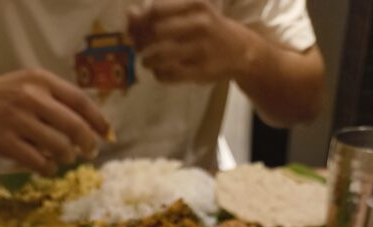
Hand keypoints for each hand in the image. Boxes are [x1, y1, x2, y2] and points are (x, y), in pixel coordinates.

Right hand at [0, 69, 110, 174]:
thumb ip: (62, 100)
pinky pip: (38, 162)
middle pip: (73, 126)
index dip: (98, 120)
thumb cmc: (11, 95)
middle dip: (87, 143)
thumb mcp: (34, 85)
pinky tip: (48, 167)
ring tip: (66, 157)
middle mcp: (30, 97)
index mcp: (42, 80)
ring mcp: (17, 120)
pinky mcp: (6, 142)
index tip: (108, 134)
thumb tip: (97, 126)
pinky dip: (49, 168)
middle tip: (90, 152)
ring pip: (58, 146)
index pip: (79, 100)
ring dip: (68, 157)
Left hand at [128, 0, 245, 83]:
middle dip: (140, 42)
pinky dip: (158, 74)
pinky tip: (160, 71)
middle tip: (139, 47)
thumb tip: (130, 14)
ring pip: (159, 56)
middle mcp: (199, 25)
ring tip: (147, 60)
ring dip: (147, 60)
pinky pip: (168, 75)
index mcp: (196, 5)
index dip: (138, 22)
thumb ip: (161, 11)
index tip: (133, 30)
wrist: (242, 51)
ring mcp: (201, 50)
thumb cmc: (210, 28)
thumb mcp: (191, 12)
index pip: (155, 11)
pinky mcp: (200, 72)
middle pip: (155, 33)